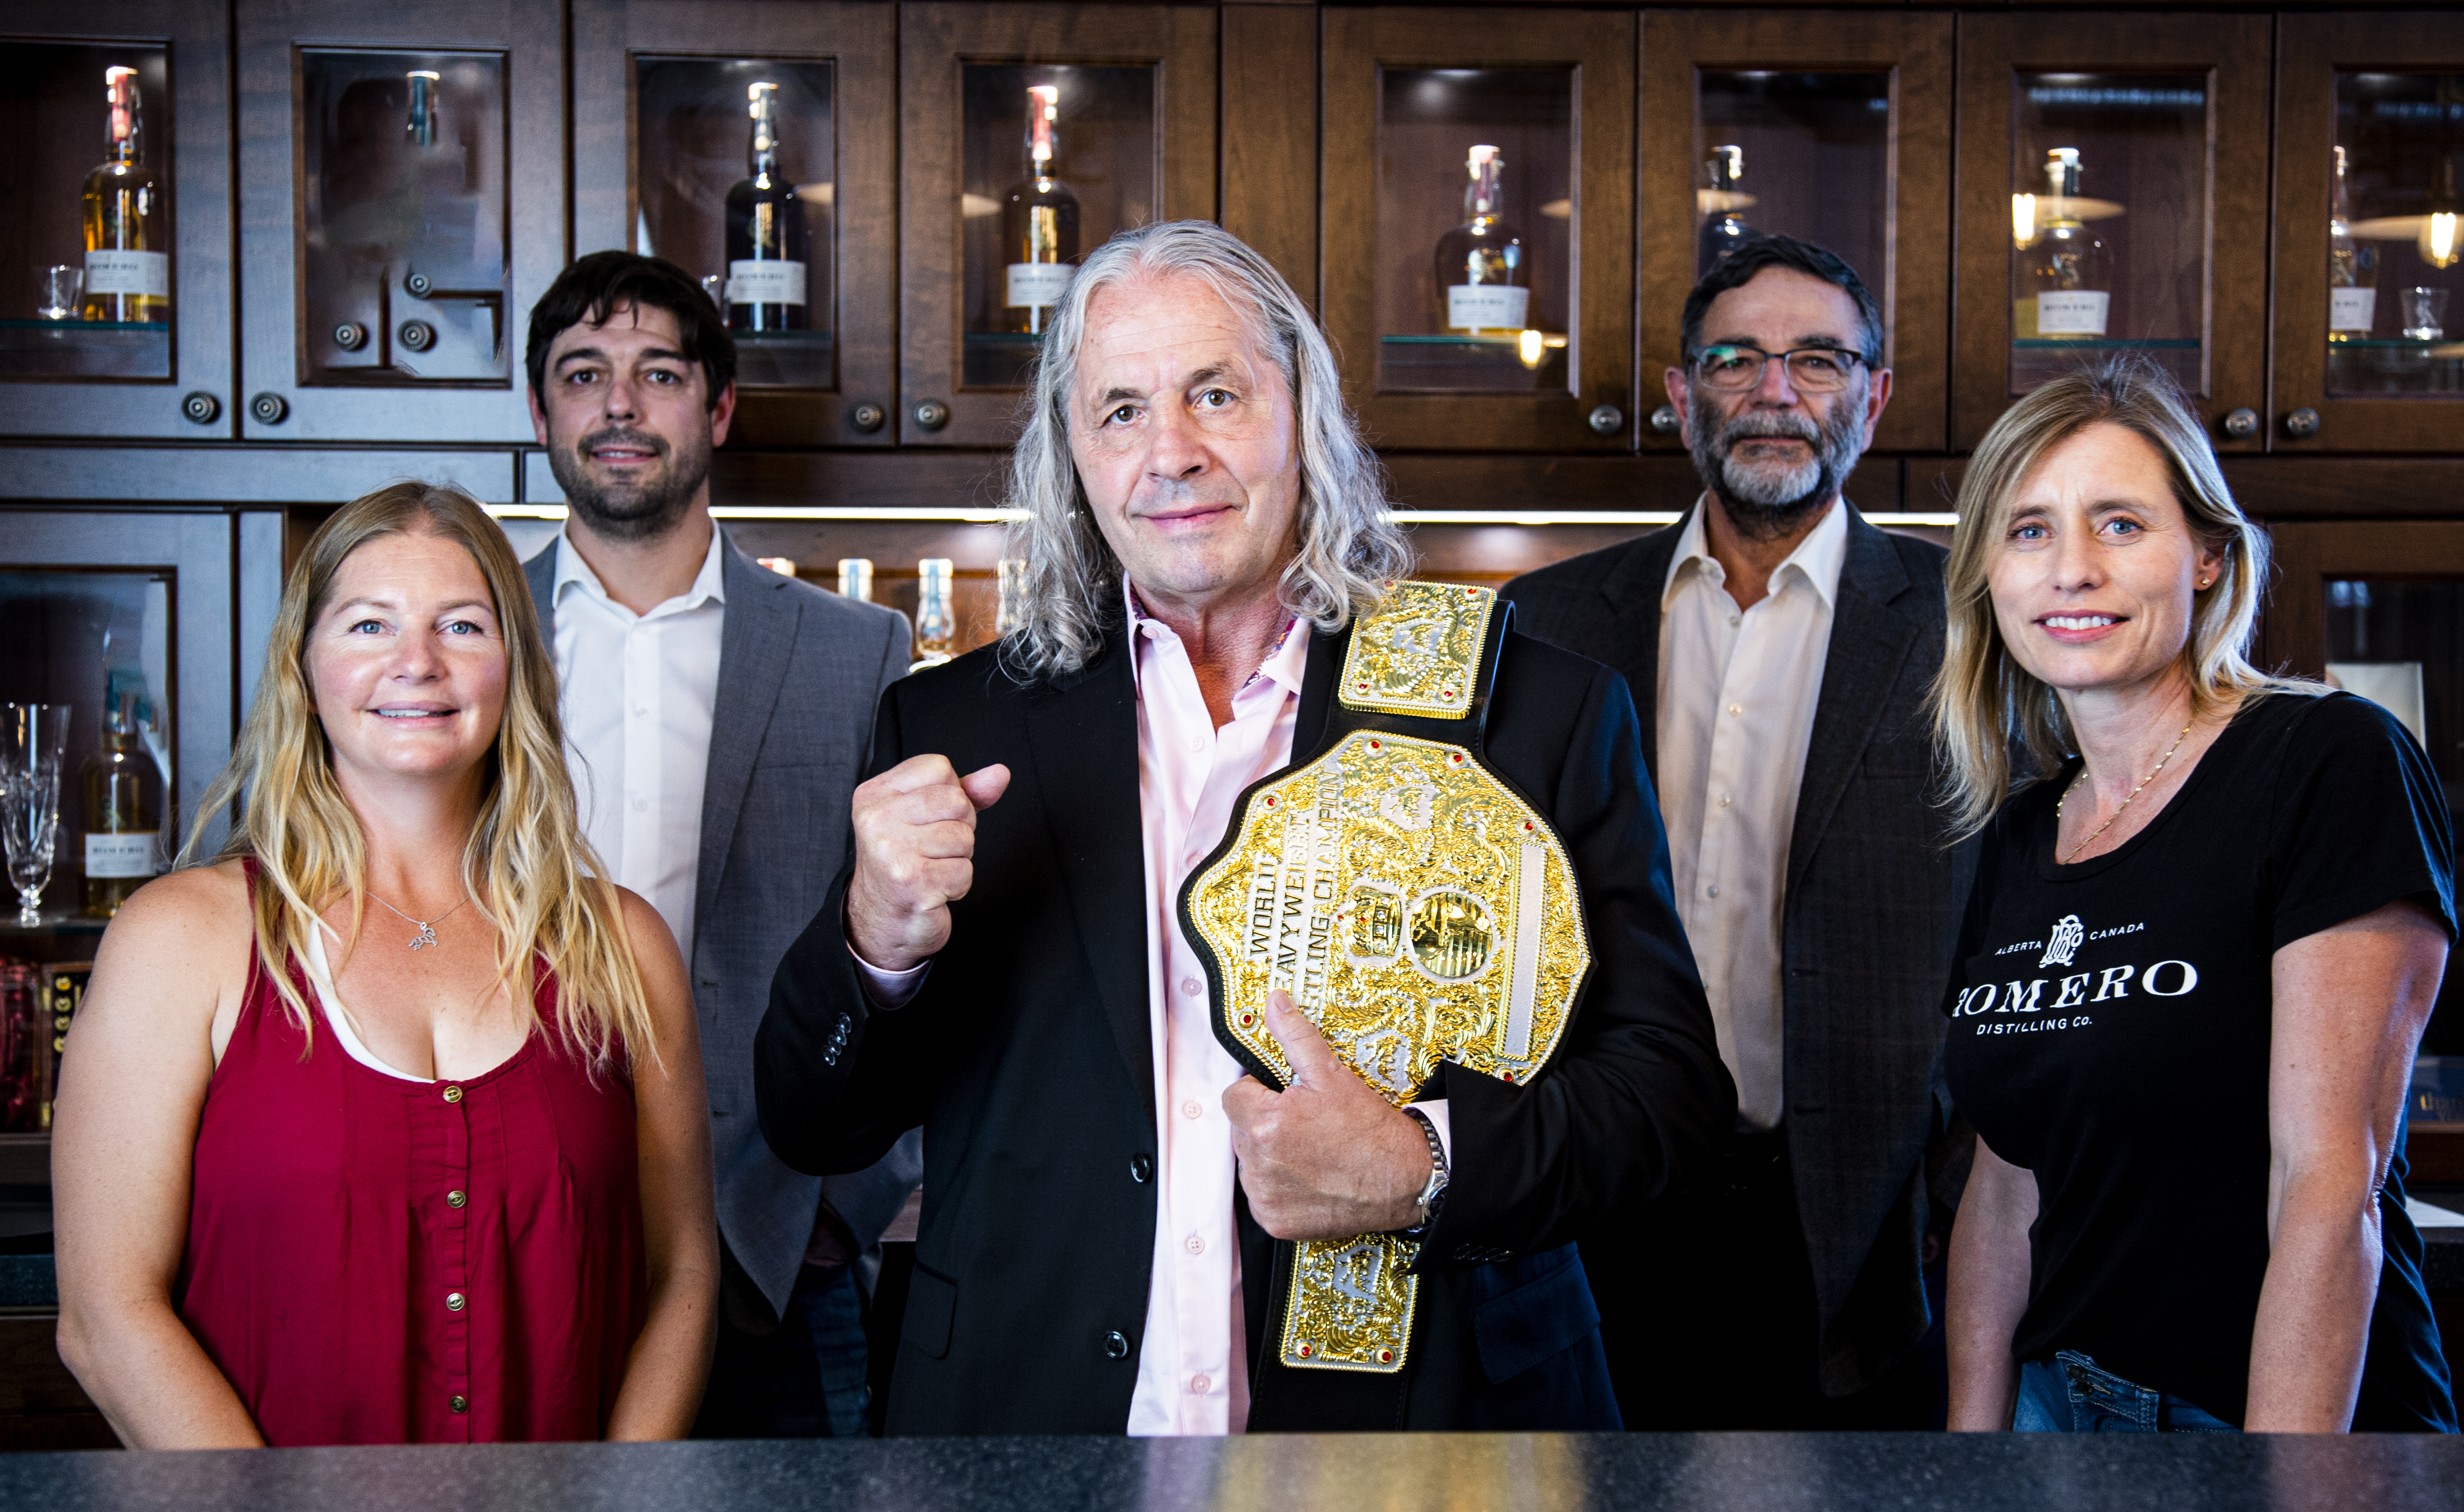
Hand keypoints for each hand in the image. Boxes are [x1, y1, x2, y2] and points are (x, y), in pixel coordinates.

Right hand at [844, 756, 1009, 971]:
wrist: (882, 921)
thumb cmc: (906, 864)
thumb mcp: (928, 817)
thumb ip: (965, 792)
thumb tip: (1000, 774)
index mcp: (876, 793)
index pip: (940, 767)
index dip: (951, 794)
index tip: (929, 820)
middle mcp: (877, 818)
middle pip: (957, 801)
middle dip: (960, 828)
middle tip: (932, 849)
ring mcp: (891, 850)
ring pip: (964, 837)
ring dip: (959, 858)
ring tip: (931, 869)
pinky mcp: (910, 882)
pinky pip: (964, 871)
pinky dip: (957, 885)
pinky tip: (933, 889)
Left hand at [1225, 991, 1433, 1240]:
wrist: (1404, 1180)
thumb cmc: (1371, 1131)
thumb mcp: (1333, 1075)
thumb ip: (1296, 1037)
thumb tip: (1275, 1004)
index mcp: (1266, 1123)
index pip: (1234, 1096)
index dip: (1259, 1091)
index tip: (1285, 1097)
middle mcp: (1259, 1164)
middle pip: (1240, 1129)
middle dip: (1264, 1122)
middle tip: (1304, 1124)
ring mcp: (1266, 1196)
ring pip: (1249, 1163)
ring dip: (1268, 1155)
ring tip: (1309, 1151)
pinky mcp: (1275, 1221)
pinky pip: (1261, 1196)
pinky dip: (1278, 1187)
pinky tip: (1308, 1177)